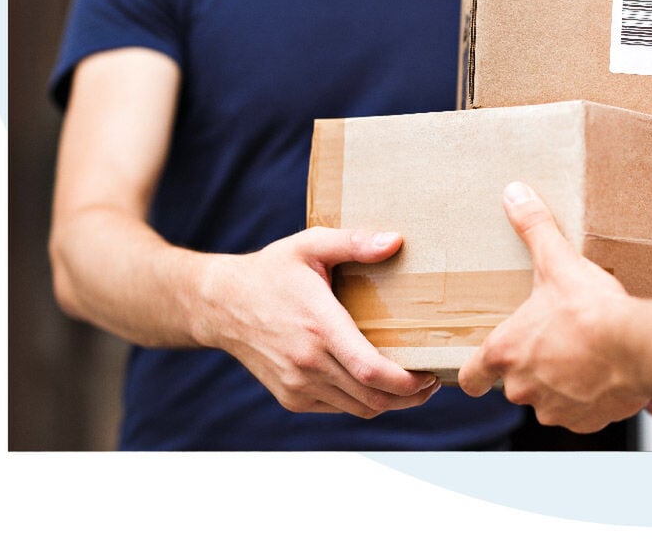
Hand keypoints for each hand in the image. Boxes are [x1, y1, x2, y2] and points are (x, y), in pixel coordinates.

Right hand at [197, 227, 439, 417]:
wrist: (220, 305)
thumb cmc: (271, 271)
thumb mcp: (310, 245)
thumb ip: (354, 243)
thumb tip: (396, 241)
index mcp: (318, 326)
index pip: (371, 371)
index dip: (408, 383)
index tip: (430, 375)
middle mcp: (307, 362)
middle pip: (372, 398)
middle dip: (410, 396)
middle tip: (431, 380)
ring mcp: (297, 385)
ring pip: (358, 409)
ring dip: (389, 402)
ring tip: (411, 384)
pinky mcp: (290, 397)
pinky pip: (338, 408)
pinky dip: (362, 401)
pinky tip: (374, 382)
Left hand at [459, 182, 649, 432]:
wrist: (638, 347)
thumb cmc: (591, 311)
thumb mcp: (557, 262)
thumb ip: (534, 228)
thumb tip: (514, 194)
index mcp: (506, 352)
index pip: (471, 378)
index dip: (473, 376)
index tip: (478, 374)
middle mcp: (523, 387)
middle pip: (516, 384)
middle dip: (534, 365)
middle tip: (555, 341)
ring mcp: (554, 408)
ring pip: (550, 399)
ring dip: (562, 382)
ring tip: (584, 354)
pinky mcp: (586, 421)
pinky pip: (581, 413)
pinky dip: (590, 398)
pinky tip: (605, 373)